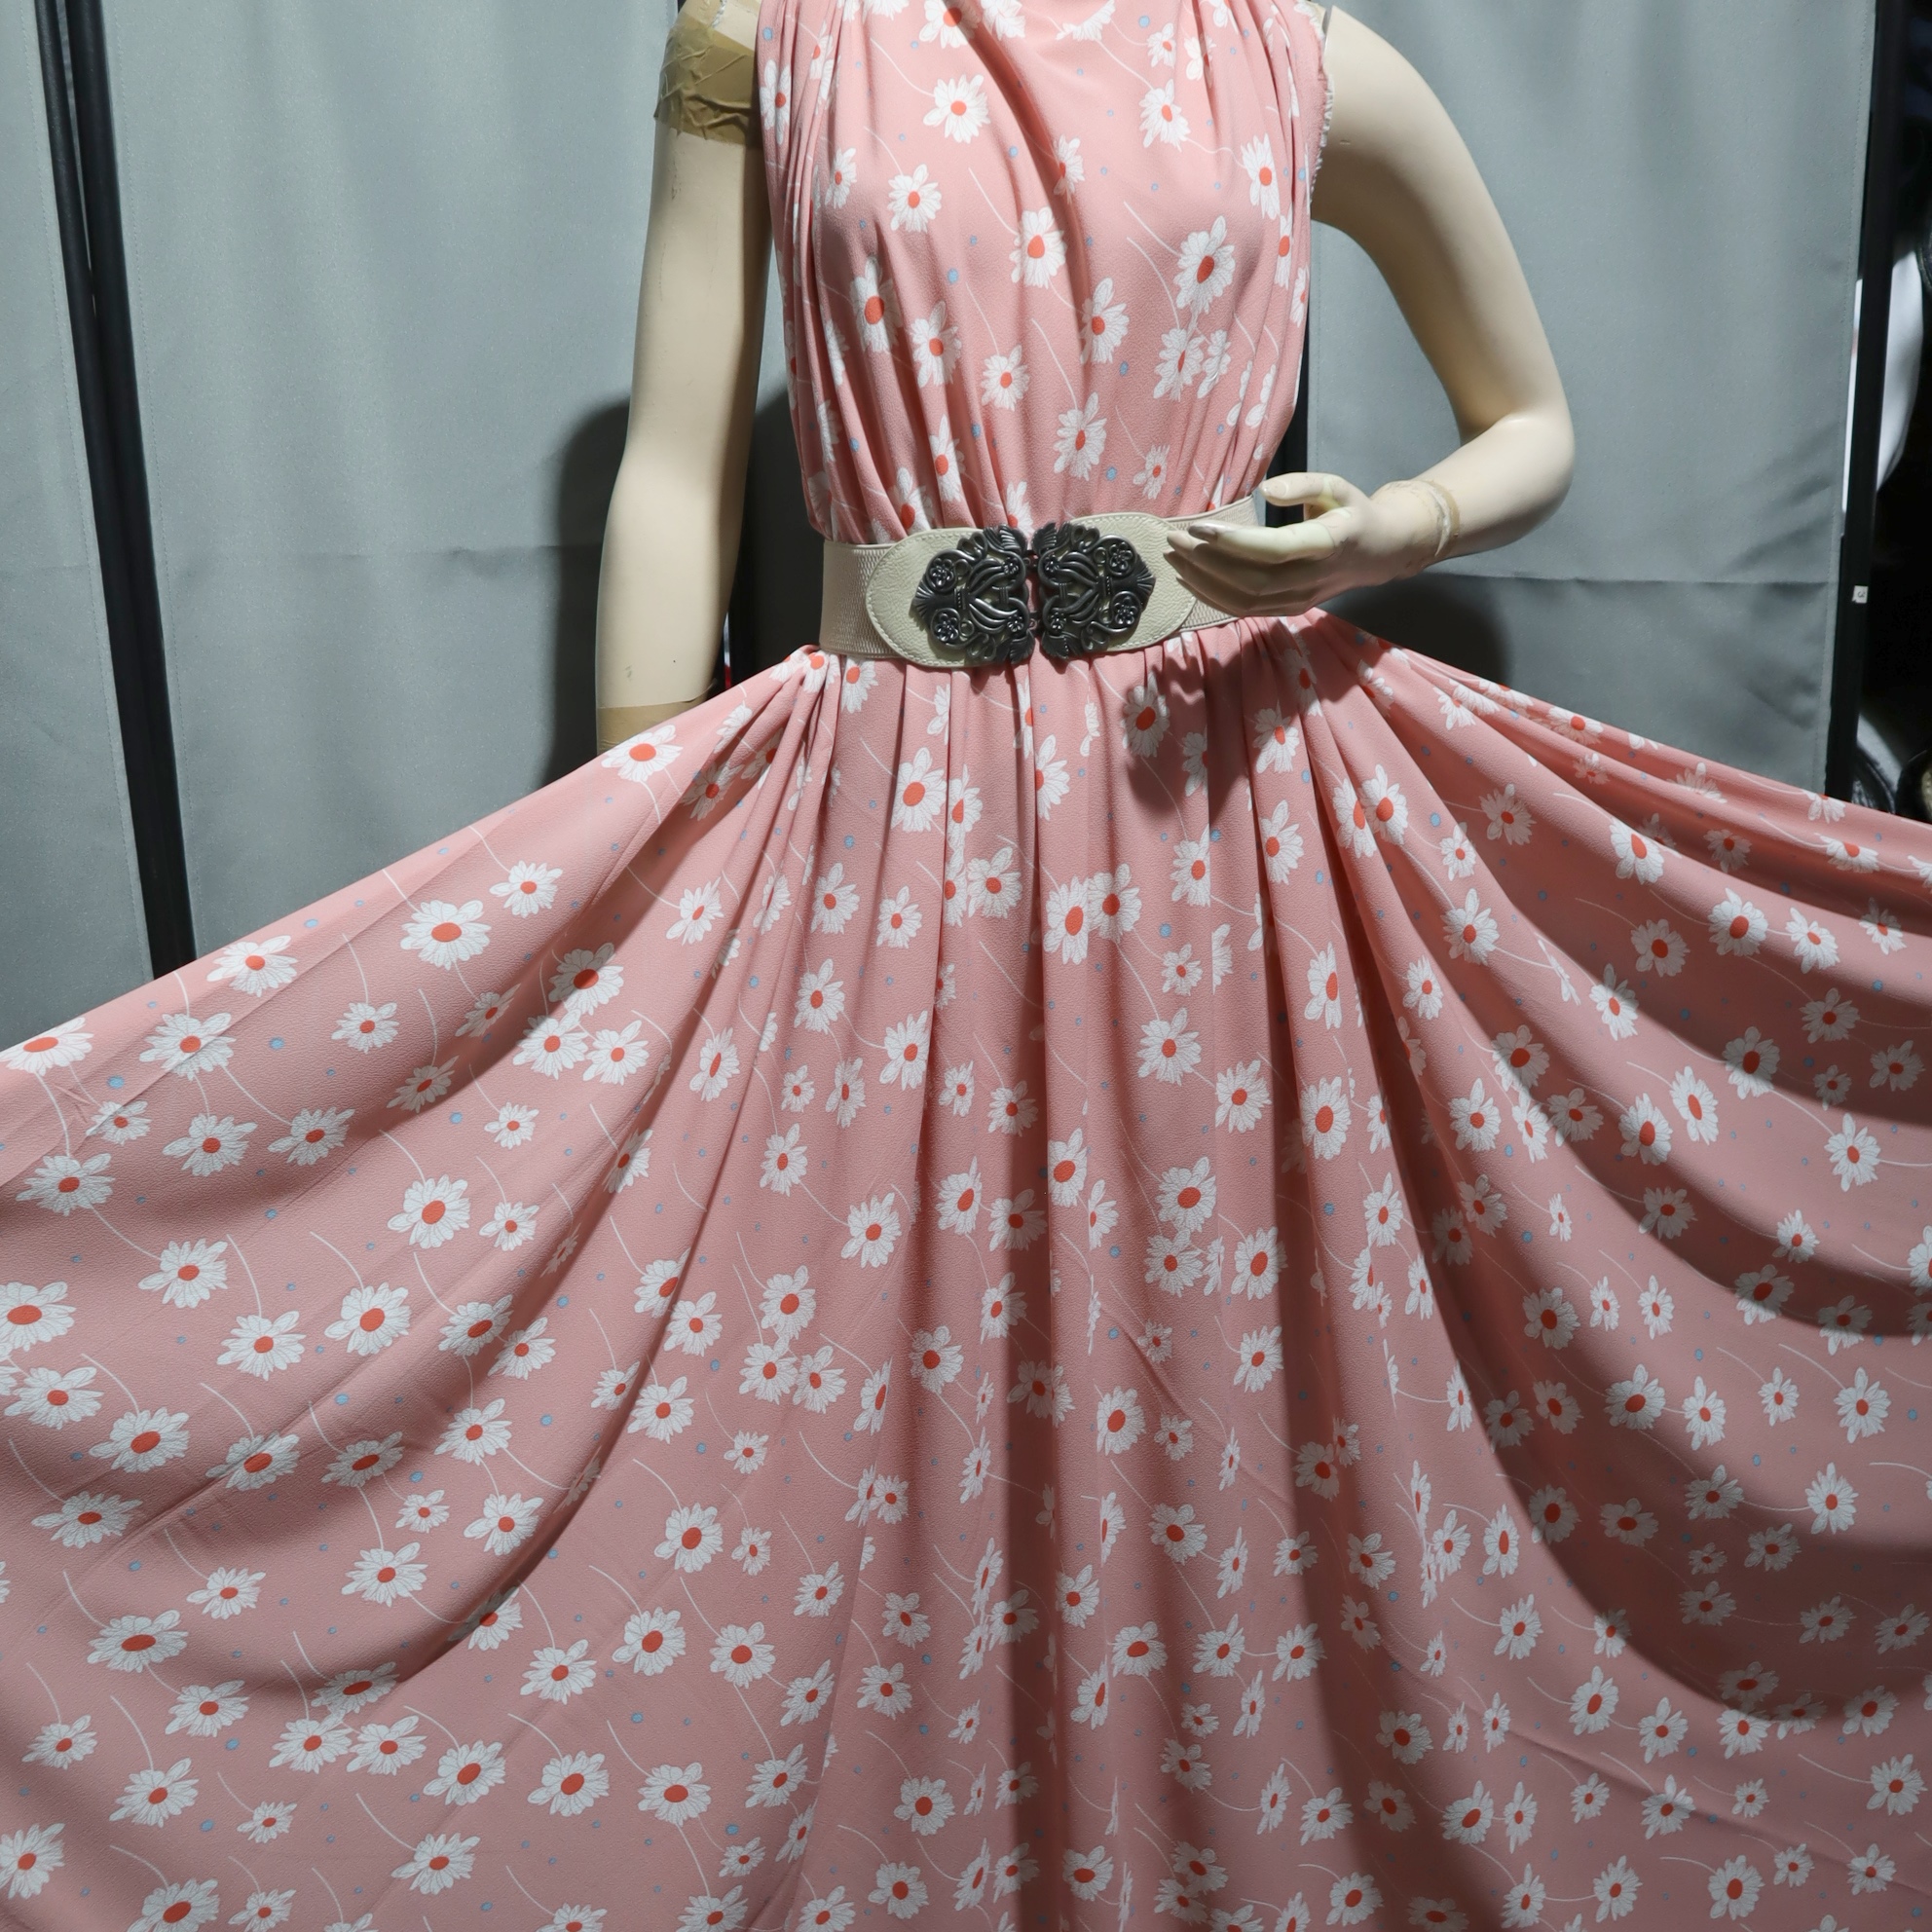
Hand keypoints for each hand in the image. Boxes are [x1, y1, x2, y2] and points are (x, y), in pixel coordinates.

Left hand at [1164, 472, 1449, 619]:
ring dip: (1204, 582)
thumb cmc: (1353, 512)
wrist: (1380, 552)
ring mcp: (1300, 599)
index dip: (1233, 542)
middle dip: (1206, 562)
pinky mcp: (1289, 609)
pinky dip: (1214, 598)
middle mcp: (1313, 577)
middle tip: (1174, 539)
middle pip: (1251, 579)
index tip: (1199, 527)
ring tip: (1174, 559)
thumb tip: (1266, 489)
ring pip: (1245, 600)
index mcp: (1328, 543)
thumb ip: (1304, 484)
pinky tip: (1191, 580)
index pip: (1274, 550)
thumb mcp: (1337, 485)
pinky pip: (1246, 610)